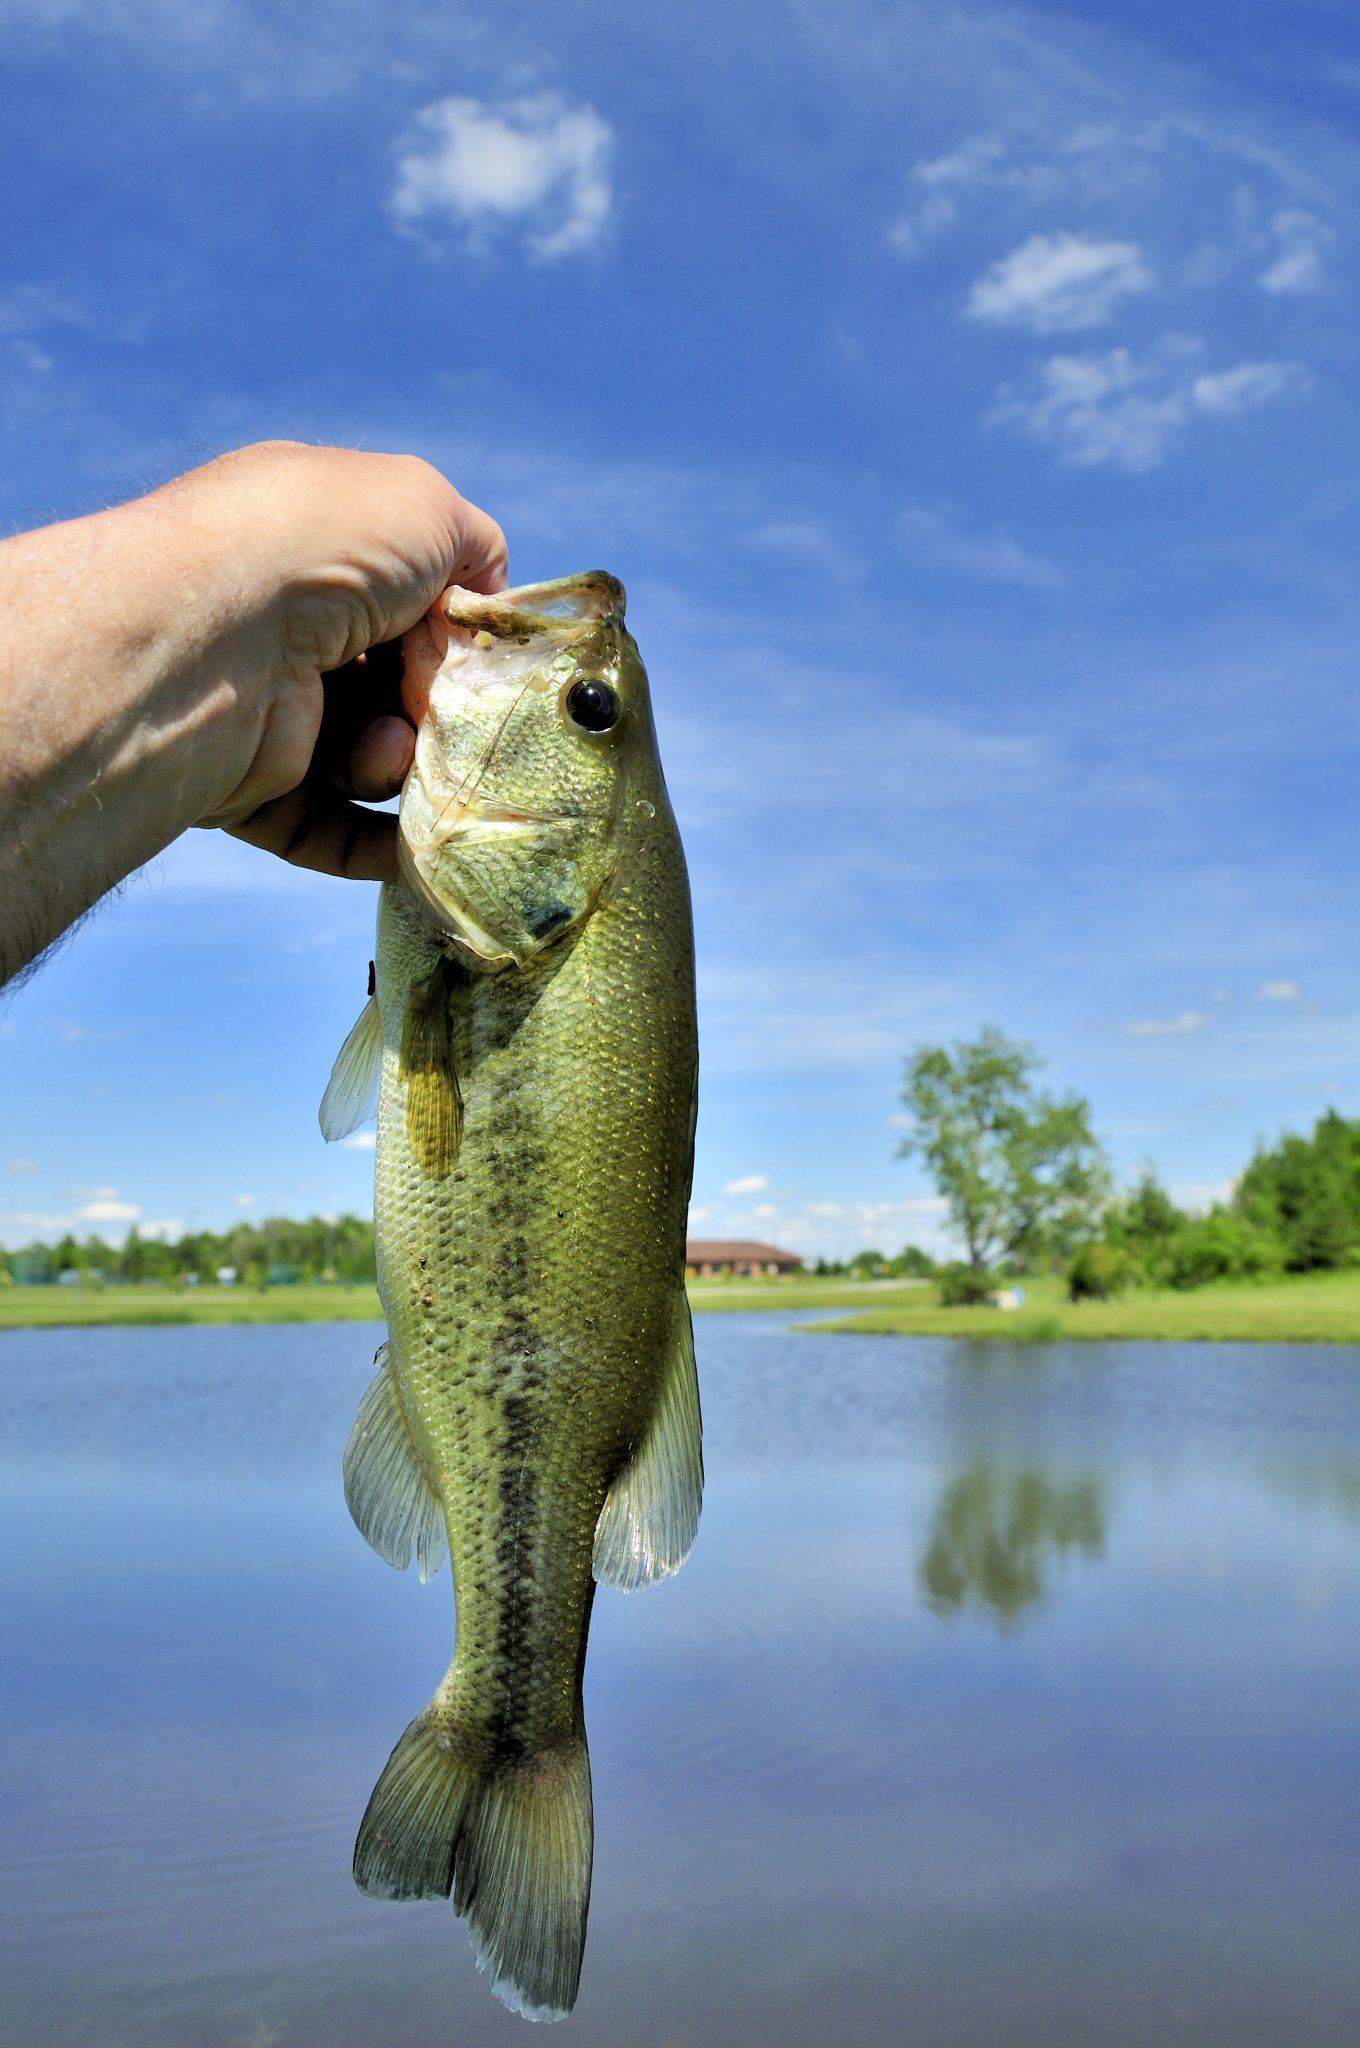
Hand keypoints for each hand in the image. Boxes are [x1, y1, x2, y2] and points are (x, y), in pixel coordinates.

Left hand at [188, 442, 506, 880]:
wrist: (216, 633)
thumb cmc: (322, 549)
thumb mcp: (424, 506)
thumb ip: (472, 546)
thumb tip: (477, 606)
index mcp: (312, 546)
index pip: (407, 599)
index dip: (452, 629)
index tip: (474, 651)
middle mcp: (282, 625)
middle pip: (394, 687)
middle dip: (433, 705)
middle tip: (434, 707)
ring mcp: (264, 707)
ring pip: (368, 760)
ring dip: (400, 765)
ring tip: (390, 751)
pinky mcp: (248, 787)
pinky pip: (327, 830)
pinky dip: (379, 845)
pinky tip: (416, 847)